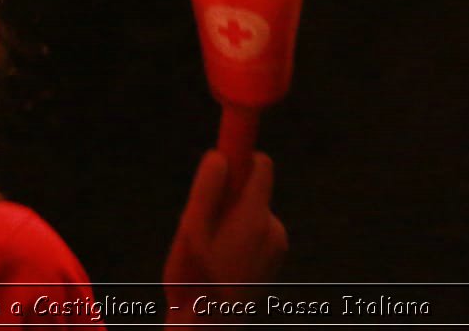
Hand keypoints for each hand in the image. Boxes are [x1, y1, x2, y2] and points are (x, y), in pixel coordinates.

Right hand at [164, 151, 286, 309]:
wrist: (211, 321)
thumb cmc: (195, 275)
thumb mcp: (191, 228)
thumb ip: (207, 189)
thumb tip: (219, 154)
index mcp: (253, 216)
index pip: (260, 164)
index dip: (240, 155)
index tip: (223, 156)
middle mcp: (272, 226)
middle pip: (253, 187)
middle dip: (229, 192)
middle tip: (203, 218)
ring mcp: (277, 243)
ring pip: (253, 209)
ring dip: (233, 216)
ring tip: (211, 246)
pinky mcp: (276, 255)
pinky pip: (258, 228)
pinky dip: (242, 233)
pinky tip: (224, 256)